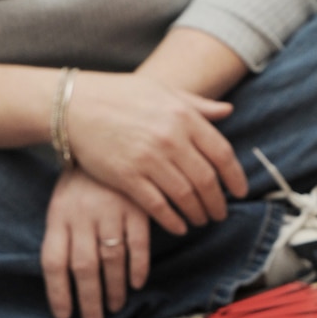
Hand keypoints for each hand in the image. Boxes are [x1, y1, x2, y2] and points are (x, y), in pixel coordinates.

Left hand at [41, 170, 149, 317]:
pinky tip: (137, 283)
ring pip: (111, 260)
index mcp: (59, 216)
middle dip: (89, 300)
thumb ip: (63, 236)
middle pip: (84, 268)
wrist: (103, 134)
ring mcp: (110, 211)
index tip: (65, 316)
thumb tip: (64, 278)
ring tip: (115, 307)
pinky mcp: (136, 206)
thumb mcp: (62, 203)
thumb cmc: (81, 180)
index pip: (54, 263)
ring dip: (114, 289)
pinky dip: (138, 266)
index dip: (58, 293)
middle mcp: (82, 216)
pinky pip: (138, 243)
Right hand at [66, 71, 246, 233]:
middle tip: (220, 213)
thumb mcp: (163, 91)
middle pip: (207, 180)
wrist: (76, 105)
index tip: (240, 192)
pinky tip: (179, 226)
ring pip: (185, 196)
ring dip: (197, 213)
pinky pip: (158, 205)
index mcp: (184, 116)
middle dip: (217, 202)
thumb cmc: (121, 96)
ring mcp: (149, 159)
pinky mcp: (127, 177)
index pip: (222, 153)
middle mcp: (170, 138)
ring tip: (201, 221)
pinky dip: (172, 219)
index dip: (235, 177)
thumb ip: (197, 104)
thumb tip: (227, 111)